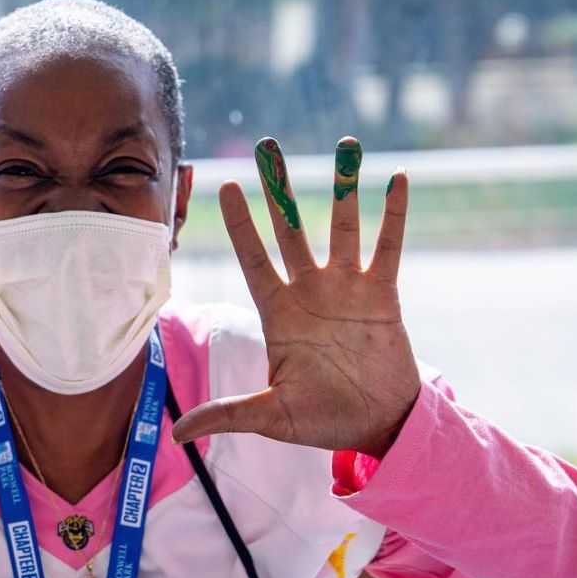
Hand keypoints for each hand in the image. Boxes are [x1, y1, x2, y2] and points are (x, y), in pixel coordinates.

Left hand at [172, 136, 420, 457]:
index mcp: (278, 313)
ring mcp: (346, 290)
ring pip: (342, 226)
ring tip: (345, 144)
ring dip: (343, 187)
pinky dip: (394, 215)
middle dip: (278, 189)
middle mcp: (309, 291)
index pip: (253, 259)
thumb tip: (178, 433)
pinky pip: (388, 247)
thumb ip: (229, 414)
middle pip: (289, 229)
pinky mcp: (382, 297)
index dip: (240, 224)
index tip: (224, 186)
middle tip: (266, 145)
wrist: (377, 427)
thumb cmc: (321, 421)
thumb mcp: (272, 416)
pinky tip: (397, 179)